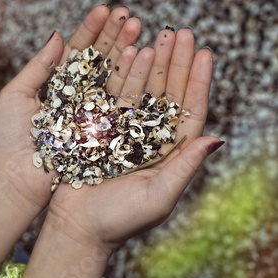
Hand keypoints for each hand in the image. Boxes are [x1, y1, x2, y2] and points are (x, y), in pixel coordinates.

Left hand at [0, 5, 141, 209]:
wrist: (15, 179)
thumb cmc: (7, 138)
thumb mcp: (15, 95)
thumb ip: (37, 67)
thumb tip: (58, 35)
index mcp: (55, 86)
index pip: (77, 53)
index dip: (91, 31)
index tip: (106, 10)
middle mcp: (76, 99)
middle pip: (98, 63)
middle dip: (114, 38)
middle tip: (129, 16)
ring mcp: (90, 116)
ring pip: (111, 80)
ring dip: (125, 54)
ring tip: (138, 30)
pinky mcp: (100, 134)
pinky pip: (115, 106)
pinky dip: (127, 84)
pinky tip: (139, 61)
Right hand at [49, 27, 218, 252]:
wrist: (77, 228)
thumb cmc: (119, 221)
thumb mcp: (159, 197)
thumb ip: (185, 167)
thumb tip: (217, 139)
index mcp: (168, 156)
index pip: (189, 113)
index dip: (198, 83)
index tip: (204, 54)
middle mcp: (148, 141)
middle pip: (167, 96)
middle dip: (176, 64)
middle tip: (181, 34)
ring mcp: (123, 133)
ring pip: (141, 92)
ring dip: (150, 64)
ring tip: (157, 36)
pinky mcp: (98, 131)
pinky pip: (113, 99)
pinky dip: (121, 77)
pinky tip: (128, 55)